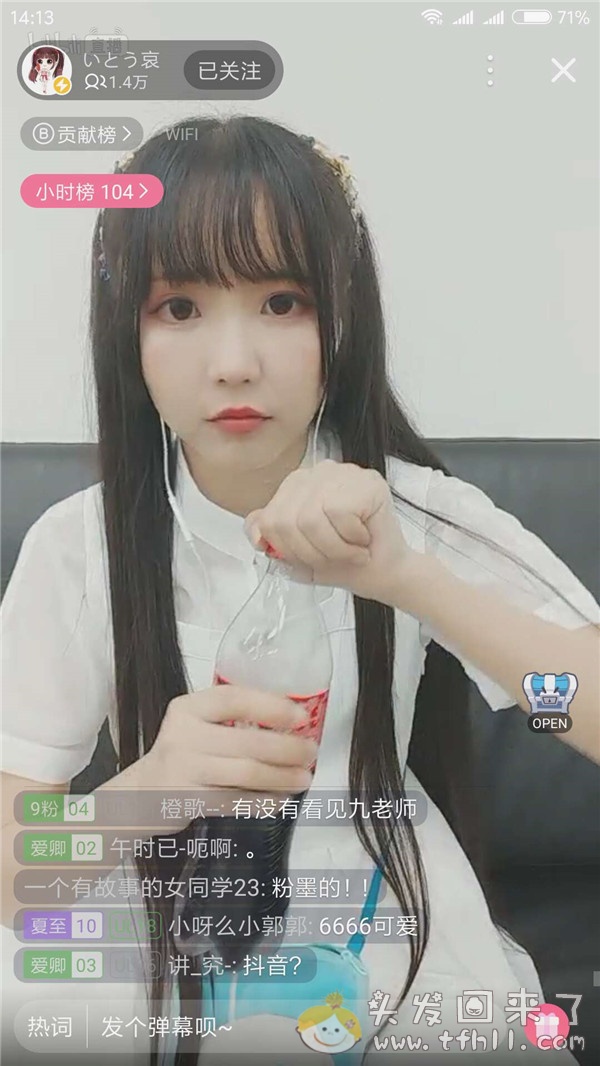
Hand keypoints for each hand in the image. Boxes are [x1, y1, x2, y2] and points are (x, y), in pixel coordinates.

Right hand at [145, 686, 317, 818]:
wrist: (137, 795)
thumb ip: (229, 721)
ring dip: (281, 777)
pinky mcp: (187, 800)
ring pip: (246, 773)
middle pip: (247, 740)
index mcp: (188, 709)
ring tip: (303, 777)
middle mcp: (183, 735)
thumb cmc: (179, 756)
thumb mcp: (194, 726)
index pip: (233, 699)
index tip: (300, 715)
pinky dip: (263, 801)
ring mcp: (184, 769)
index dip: (271, 706)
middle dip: (287, 748)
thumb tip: (289, 723)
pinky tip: (280, 799)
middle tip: (310, 752)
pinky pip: (235, 801)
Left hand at [244, 459, 413, 604]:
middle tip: (334, 558)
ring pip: (310, 518)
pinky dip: (350, 539)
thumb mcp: (296, 555)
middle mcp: (318, 473)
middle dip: (309, 552)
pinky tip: (363, 540)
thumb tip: (256, 535)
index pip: (269, 519)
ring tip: (350, 551)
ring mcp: (343, 472)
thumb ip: (270, 536)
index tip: (311, 559)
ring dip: (332, 549)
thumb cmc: (346, 563)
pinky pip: (338, 513)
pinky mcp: (366, 481)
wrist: (385, 574)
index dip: (287, 549)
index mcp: (297, 486)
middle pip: (286, 520)